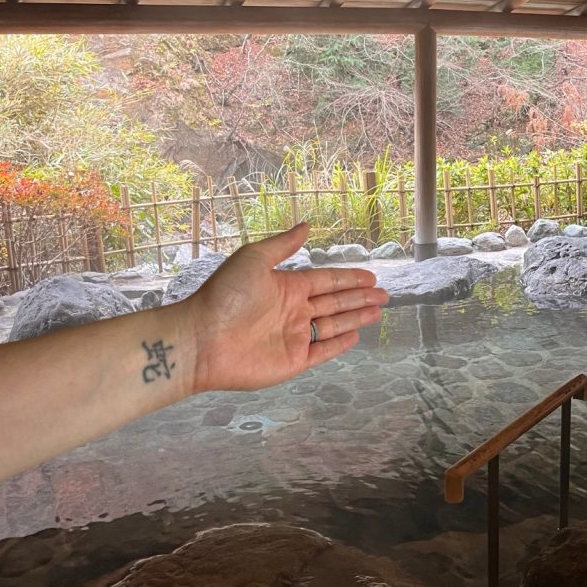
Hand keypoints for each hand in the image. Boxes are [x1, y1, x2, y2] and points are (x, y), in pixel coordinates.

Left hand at [183, 223, 387, 392]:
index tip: (371, 276)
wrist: (202, 339)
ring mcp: (293, 336)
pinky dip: (339, 344)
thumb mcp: (253, 259)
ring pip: (333, 325)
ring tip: (377, 312)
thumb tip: (307, 225)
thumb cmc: (224, 296)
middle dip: (360, 298)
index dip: (349, 278)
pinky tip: (355, 336)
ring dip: (356, 318)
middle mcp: (293, 310)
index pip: (326, 280)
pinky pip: (322, 351)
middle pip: (335, 302)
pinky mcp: (292, 361)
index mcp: (286, 285)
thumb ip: (283, 245)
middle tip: (384, 294)